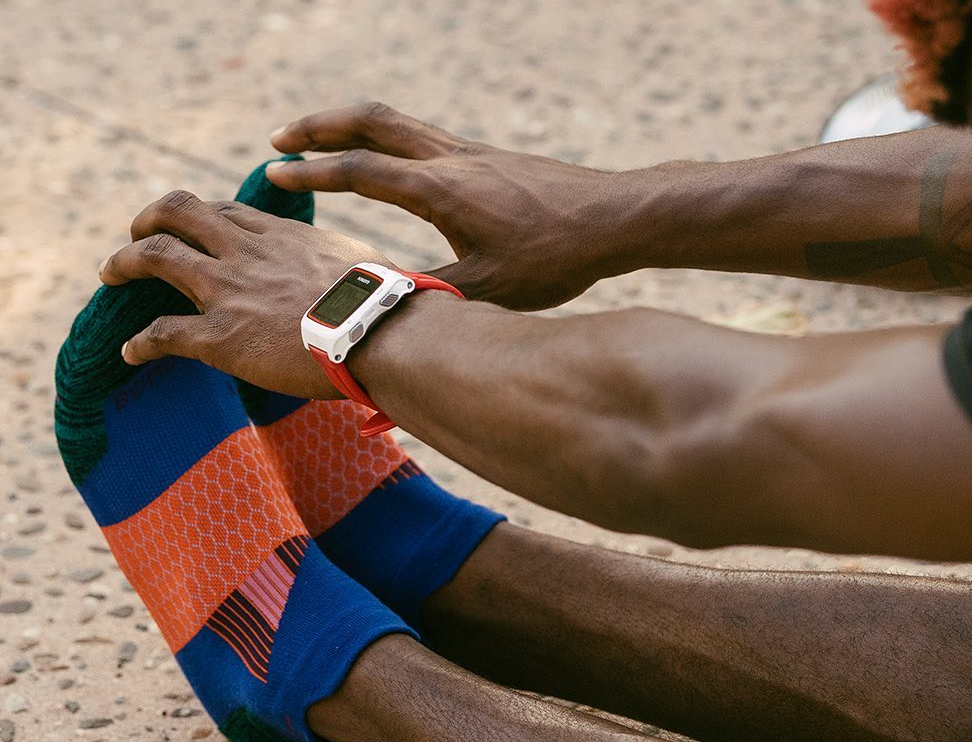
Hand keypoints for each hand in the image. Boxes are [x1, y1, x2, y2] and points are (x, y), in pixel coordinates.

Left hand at [99, 190, 396, 398]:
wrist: (377, 332)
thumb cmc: (384, 301)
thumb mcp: (361, 261)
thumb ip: (341, 261)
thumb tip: (358, 274)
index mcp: (281, 235)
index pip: (226, 211)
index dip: (200, 217)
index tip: (193, 228)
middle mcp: (245, 252)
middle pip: (177, 213)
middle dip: (148, 220)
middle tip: (137, 236)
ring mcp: (227, 291)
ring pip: (153, 257)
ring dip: (123, 264)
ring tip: (110, 275)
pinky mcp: (219, 336)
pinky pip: (162, 334)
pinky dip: (141, 341)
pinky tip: (131, 351)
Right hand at [267, 102, 642, 310]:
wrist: (613, 218)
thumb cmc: (556, 257)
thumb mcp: (488, 287)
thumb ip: (428, 292)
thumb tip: (380, 306)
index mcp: (441, 190)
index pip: (360, 170)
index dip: (311, 174)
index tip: (273, 176)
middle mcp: (450, 159)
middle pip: (370, 122)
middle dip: (317, 126)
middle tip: (278, 140)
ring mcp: (469, 152)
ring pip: (395, 121)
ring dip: (349, 126)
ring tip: (319, 142)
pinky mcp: (487, 157)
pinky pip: (421, 135)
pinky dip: (386, 138)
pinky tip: (386, 163)